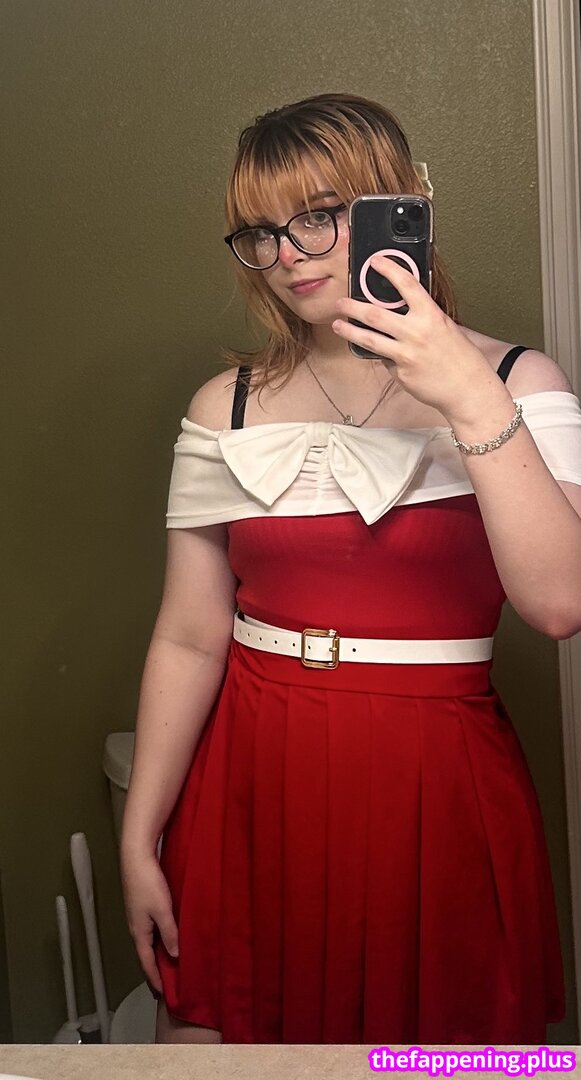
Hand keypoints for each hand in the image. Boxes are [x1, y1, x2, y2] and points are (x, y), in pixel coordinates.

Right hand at [120, 846, 178, 994]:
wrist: (136, 857)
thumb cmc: (148, 884)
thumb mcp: (163, 910)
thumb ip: (170, 933)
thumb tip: (174, 956)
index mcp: (139, 932)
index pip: (147, 962)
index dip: (154, 979)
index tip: (162, 995)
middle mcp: (135, 927)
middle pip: (145, 954)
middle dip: (153, 971)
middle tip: (163, 986)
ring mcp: (137, 916)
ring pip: (147, 942)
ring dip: (156, 955)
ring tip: (166, 966)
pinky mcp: (140, 905)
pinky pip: (149, 930)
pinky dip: (156, 941)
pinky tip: (164, 938)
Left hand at [332, 255, 501, 422]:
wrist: (468, 390)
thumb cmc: (461, 359)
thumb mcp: (445, 327)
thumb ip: (423, 316)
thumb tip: (401, 307)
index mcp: (431, 316)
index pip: (406, 285)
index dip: (389, 269)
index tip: (375, 262)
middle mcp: (415, 333)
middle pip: (374, 315)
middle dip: (352, 306)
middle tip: (341, 302)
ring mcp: (405, 355)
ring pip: (368, 339)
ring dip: (349, 331)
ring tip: (338, 325)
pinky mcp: (400, 374)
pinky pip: (384, 361)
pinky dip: (383, 357)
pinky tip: (385, 356)